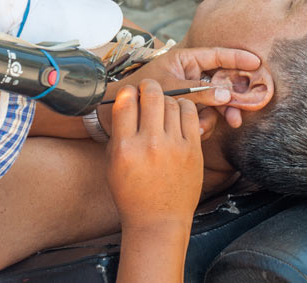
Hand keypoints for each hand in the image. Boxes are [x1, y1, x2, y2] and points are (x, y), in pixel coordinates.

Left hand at [107, 46, 260, 132]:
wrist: (112, 113)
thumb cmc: (137, 91)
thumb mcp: (170, 88)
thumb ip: (198, 91)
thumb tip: (226, 95)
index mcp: (185, 59)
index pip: (216, 55)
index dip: (237, 58)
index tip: (256, 62)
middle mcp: (190, 74)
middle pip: (221, 80)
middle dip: (233, 97)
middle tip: (241, 112)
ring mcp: (190, 92)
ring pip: (215, 100)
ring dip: (219, 114)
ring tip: (220, 124)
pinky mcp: (187, 110)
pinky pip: (204, 114)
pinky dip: (205, 123)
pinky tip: (199, 130)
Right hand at [107, 80, 202, 230]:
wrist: (159, 220)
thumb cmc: (132, 194)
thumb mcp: (113, 164)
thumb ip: (118, 134)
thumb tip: (125, 103)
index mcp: (125, 148)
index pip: (125, 103)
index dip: (127, 92)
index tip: (130, 92)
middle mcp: (150, 144)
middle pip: (152, 95)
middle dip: (148, 86)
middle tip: (147, 87)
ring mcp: (174, 146)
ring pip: (172, 102)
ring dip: (166, 97)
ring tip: (163, 103)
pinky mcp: (193, 149)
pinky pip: (191, 114)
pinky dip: (184, 107)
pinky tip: (178, 112)